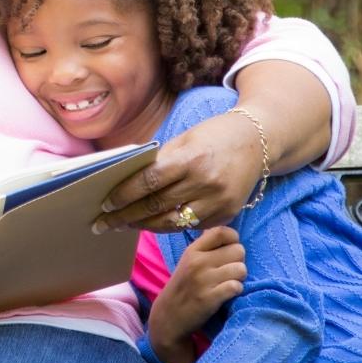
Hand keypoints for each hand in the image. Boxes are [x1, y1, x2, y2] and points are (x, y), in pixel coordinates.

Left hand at [96, 110, 264, 232]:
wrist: (257, 141)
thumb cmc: (212, 136)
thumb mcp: (182, 140)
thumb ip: (158, 162)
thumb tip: (124, 180)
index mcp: (190, 159)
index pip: (148, 182)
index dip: (124, 195)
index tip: (106, 204)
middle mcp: (205, 183)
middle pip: (157, 207)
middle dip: (127, 216)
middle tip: (104, 223)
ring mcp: (219, 202)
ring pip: (173, 223)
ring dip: (145, 226)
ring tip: (125, 224)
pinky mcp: (227, 214)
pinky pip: (192, 226)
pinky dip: (171, 225)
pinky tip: (154, 223)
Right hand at [148, 227, 245, 362]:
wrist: (169, 315)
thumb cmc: (184, 286)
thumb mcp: (188, 261)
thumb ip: (205, 247)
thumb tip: (226, 232)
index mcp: (192, 250)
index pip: (221, 231)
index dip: (233, 238)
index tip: (230, 248)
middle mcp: (198, 262)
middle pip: (238, 250)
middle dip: (238, 260)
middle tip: (229, 270)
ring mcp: (204, 280)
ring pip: (241, 269)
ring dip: (239, 277)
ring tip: (228, 282)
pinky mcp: (210, 298)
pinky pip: (237, 287)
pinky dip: (236, 291)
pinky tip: (227, 294)